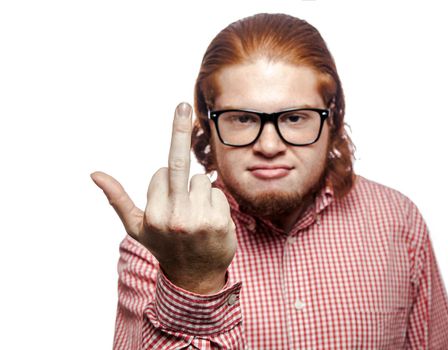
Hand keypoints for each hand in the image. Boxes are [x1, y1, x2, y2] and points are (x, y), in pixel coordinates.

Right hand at [91, 102, 236, 294]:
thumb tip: (94, 173)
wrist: (194, 277)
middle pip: (178, 164)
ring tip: (198, 216)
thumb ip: (117, 199)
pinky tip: (211, 220)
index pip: (162, 173)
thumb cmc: (163, 246)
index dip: (166, 182)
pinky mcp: (219, 221)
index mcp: (150, 215)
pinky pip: (218, 191)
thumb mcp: (135, 227)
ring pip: (203, 178)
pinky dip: (216, 200)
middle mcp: (173, 216)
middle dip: (178, 130)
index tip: (168, 200)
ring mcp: (197, 218)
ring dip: (201, 191)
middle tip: (182, 104)